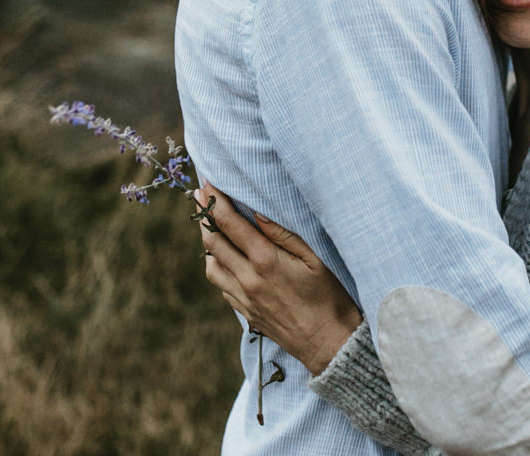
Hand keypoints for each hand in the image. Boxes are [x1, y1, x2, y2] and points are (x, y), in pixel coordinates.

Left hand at [195, 184, 362, 374]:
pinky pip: (222, 286)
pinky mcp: (246, 313)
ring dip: (208, 245)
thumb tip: (257, 212)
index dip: (214, 203)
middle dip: (204, 218)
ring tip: (212, 228)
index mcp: (265, 261)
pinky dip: (218, 267)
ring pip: (211, 266)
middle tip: (201, 199)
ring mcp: (244, 299)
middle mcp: (248, 279)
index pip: (230, 225)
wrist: (327, 342)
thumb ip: (283, 234)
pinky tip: (227, 260)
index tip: (204, 187)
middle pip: (213, 243)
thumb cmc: (328, 296)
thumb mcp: (314, 258)